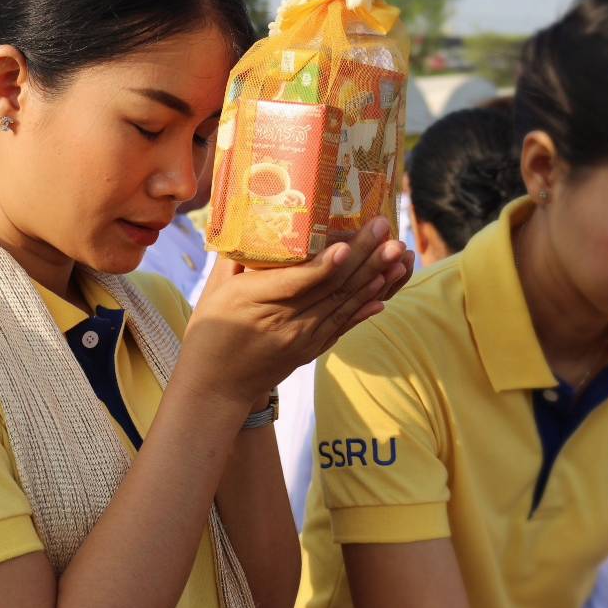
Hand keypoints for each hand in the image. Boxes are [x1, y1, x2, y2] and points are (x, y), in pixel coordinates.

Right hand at [179, 218, 407, 405]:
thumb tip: (254, 220)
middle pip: (329, 288)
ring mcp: (302, 339)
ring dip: (374, 278)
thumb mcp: (214, 291)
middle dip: (363, 256)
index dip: (323, 265)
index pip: (295, 283)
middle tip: (386, 228)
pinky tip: (386, 290)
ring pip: (344, 304)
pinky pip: (344, 325)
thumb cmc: (209, 333)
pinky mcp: (311, 350)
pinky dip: (366, 307)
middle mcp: (284, 322)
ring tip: (398, 253)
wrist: (216, 387)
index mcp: (253, 301)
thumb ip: (237, 258)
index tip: (346, 245)